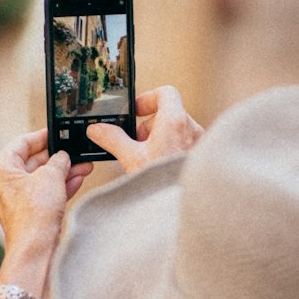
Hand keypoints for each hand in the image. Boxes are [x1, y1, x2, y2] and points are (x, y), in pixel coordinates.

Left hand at [0, 129, 91, 254]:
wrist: (35, 249)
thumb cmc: (34, 213)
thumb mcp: (51, 176)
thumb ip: (59, 161)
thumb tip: (63, 157)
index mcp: (0, 169)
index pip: (21, 143)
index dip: (42, 136)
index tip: (56, 132)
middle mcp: (3, 184)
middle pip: (33, 162)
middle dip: (58, 158)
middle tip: (76, 152)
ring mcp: (14, 201)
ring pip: (41, 180)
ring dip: (63, 173)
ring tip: (84, 166)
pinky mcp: (26, 215)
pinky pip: (43, 195)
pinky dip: (59, 188)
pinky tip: (78, 180)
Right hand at [87, 86, 202, 173]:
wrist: (184, 205)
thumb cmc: (165, 182)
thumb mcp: (132, 159)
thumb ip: (113, 140)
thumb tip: (97, 130)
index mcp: (175, 120)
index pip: (165, 92)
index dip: (147, 99)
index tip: (136, 112)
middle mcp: (192, 128)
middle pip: (168, 113)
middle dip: (149, 127)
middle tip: (137, 144)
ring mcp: (199, 143)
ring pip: (176, 130)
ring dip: (159, 140)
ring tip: (147, 160)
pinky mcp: (200, 157)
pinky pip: (183, 145)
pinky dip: (170, 150)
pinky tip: (159, 168)